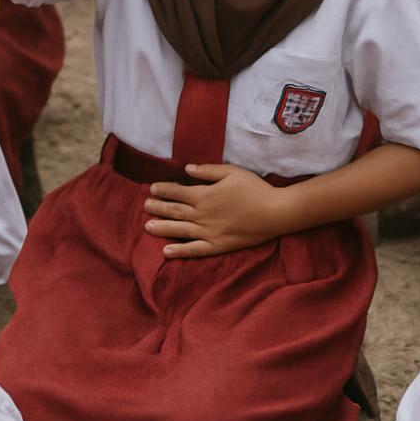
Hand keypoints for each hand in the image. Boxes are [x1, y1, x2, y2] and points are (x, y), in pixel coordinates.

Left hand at [144, 163, 288, 257]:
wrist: (274, 212)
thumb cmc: (254, 189)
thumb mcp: (231, 172)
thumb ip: (208, 171)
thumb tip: (187, 169)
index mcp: (204, 195)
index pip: (177, 191)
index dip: (163, 190)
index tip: (152, 189)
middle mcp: (202, 215)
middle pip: (174, 211)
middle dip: (158, 207)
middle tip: (145, 206)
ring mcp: (208, 232)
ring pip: (179, 230)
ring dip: (162, 228)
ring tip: (147, 227)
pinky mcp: (217, 245)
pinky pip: (194, 249)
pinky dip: (179, 251)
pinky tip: (166, 251)